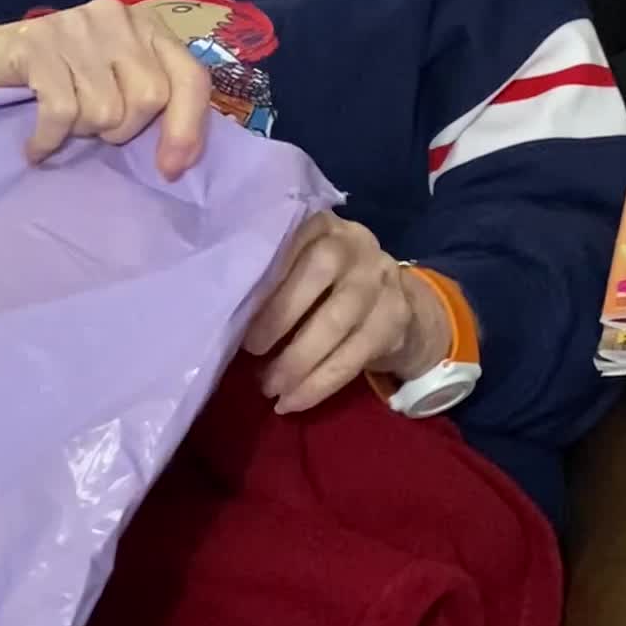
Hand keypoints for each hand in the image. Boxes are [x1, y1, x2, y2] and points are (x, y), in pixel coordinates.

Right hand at [0, 1, 212, 176]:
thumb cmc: (54, 82)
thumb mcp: (111, 86)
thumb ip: (149, 105)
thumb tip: (180, 160)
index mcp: (146, 27)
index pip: (191, 76)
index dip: (187, 127)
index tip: (169, 170)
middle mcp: (117, 17)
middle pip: (149, 98)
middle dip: (120, 131)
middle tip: (89, 129)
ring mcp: (76, 25)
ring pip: (105, 110)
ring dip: (80, 133)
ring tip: (60, 122)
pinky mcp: (37, 43)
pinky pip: (62, 112)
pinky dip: (48, 140)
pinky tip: (36, 144)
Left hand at [242, 213, 451, 414]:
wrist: (398, 303)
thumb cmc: (328, 286)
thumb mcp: (304, 266)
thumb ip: (275, 275)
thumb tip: (227, 311)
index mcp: (322, 225)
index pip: (292, 237)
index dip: (266, 271)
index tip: (236, 306)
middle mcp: (355, 244)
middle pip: (318, 271)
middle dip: (280, 314)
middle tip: (250, 351)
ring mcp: (380, 280)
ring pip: (337, 321)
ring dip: (298, 360)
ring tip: (269, 387)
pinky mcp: (394, 320)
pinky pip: (353, 357)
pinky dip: (318, 384)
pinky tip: (293, 401)